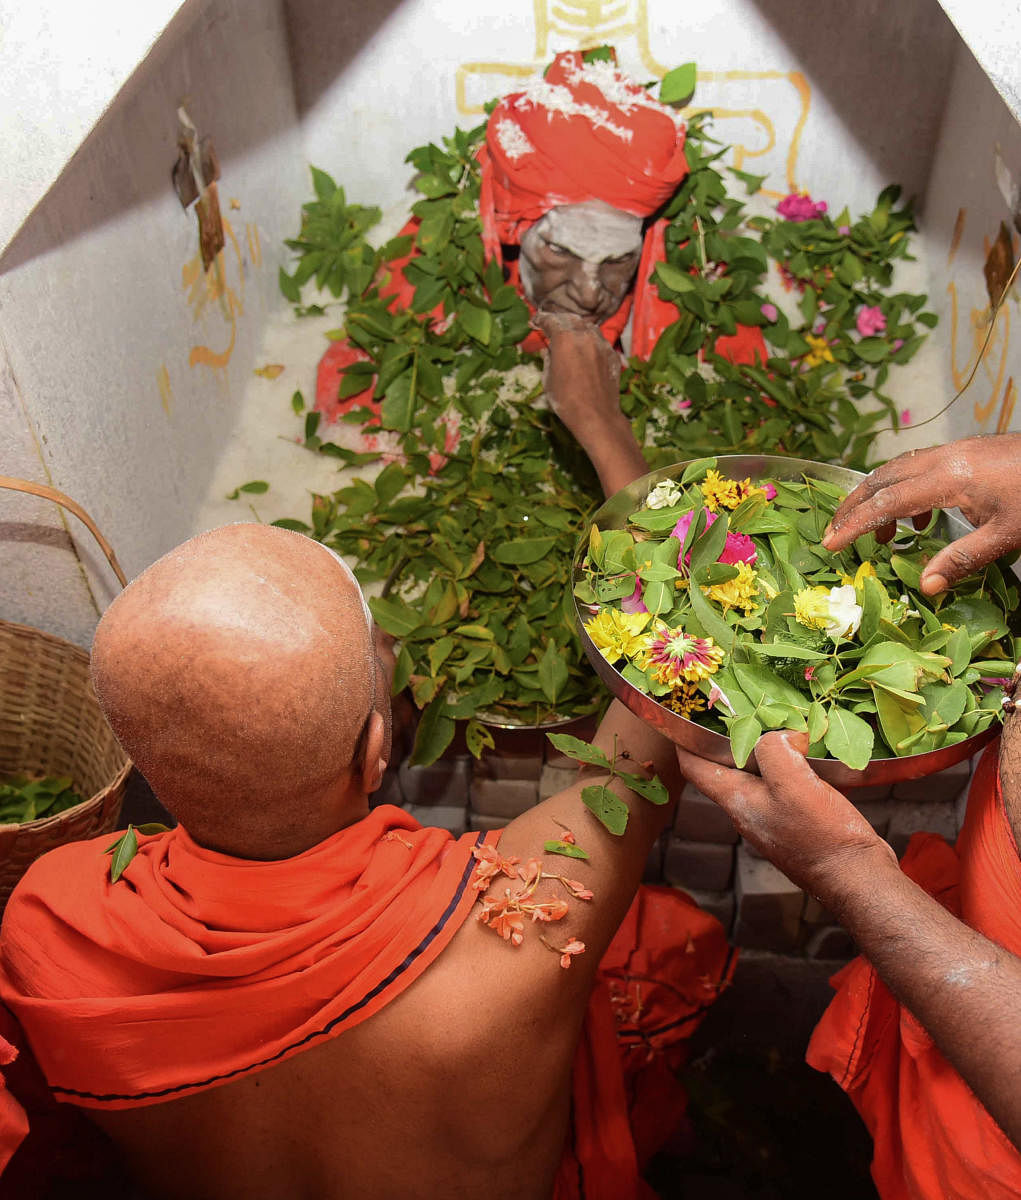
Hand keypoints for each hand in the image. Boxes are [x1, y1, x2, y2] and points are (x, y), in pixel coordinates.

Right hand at [532, 310, 646, 496]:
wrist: (597, 416)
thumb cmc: (566, 401)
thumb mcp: (548, 380)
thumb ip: (548, 359)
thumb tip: (549, 350)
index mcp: (565, 339)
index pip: (551, 320)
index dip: (541, 319)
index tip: (535, 322)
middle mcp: (585, 336)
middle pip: (571, 319)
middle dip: (559, 320)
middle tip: (551, 325)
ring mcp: (602, 345)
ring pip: (589, 327)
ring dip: (577, 327)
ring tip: (570, 335)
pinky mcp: (612, 356)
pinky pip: (600, 341)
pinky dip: (590, 340)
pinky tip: (586, 350)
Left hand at [675, 731, 894, 899]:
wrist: (857, 878)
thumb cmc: (822, 836)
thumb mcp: (793, 784)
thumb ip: (774, 751)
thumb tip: (781, 736)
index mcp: (736, 799)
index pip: (694, 766)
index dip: (685, 739)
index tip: (688, 713)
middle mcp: (747, 808)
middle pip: (725, 766)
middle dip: (731, 736)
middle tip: (745, 707)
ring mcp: (772, 815)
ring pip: (758, 773)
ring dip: (765, 748)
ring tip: (780, 721)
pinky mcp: (796, 818)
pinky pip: (784, 782)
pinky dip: (790, 763)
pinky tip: (809, 751)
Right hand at [821, 434, 1020, 594]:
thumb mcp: (1007, 535)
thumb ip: (963, 558)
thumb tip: (927, 586)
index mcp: (950, 477)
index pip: (887, 502)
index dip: (854, 524)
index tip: (830, 544)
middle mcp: (944, 458)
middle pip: (882, 478)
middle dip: (853, 505)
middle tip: (833, 533)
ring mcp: (955, 451)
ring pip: (898, 470)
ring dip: (878, 499)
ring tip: (875, 535)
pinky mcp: (966, 452)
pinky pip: (920, 468)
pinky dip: (905, 492)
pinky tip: (918, 519)